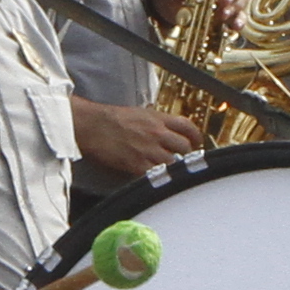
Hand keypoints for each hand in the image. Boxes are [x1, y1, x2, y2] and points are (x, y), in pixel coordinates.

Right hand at [72, 96, 204, 174]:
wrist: (92, 126)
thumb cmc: (109, 119)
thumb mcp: (138, 113)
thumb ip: (154, 121)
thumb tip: (164, 129)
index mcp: (157, 118)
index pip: (187, 126)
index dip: (196, 136)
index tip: (196, 142)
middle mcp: (157, 133)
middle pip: (184, 146)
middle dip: (186, 154)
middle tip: (181, 158)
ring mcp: (149, 149)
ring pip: (174, 162)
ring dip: (173, 167)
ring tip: (167, 169)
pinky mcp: (138, 164)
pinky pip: (156, 174)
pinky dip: (158, 177)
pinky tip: (154, 176)